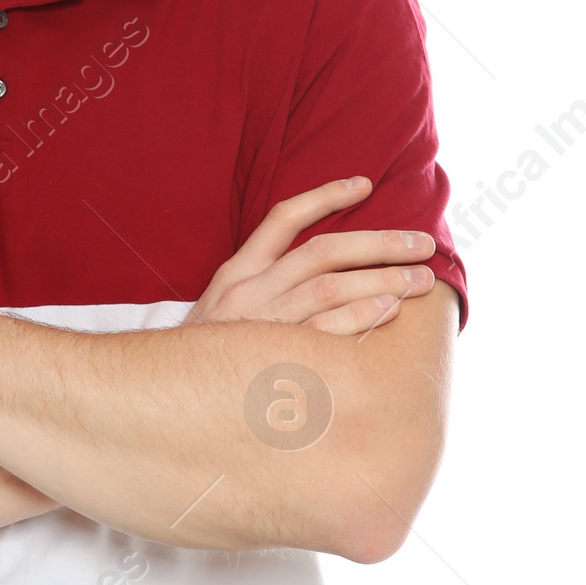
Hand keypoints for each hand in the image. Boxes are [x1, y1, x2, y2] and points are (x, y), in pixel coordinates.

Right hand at [185, 176, 436, 335]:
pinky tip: (387, 310)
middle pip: (322, 252)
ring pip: (328, 287)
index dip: (325, 197)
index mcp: (236, 273)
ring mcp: (260, 325)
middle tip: (422, 244)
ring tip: (418, 280)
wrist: (163, 399)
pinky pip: (323, 333)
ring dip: (381, 279)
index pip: (282, 219)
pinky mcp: (270, 359)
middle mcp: (248, 291)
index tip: (365, 184)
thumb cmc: (206, 356)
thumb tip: (316, 269)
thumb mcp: (222, 310)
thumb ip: (260, 285)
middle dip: (379, 243)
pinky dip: (358, 317)